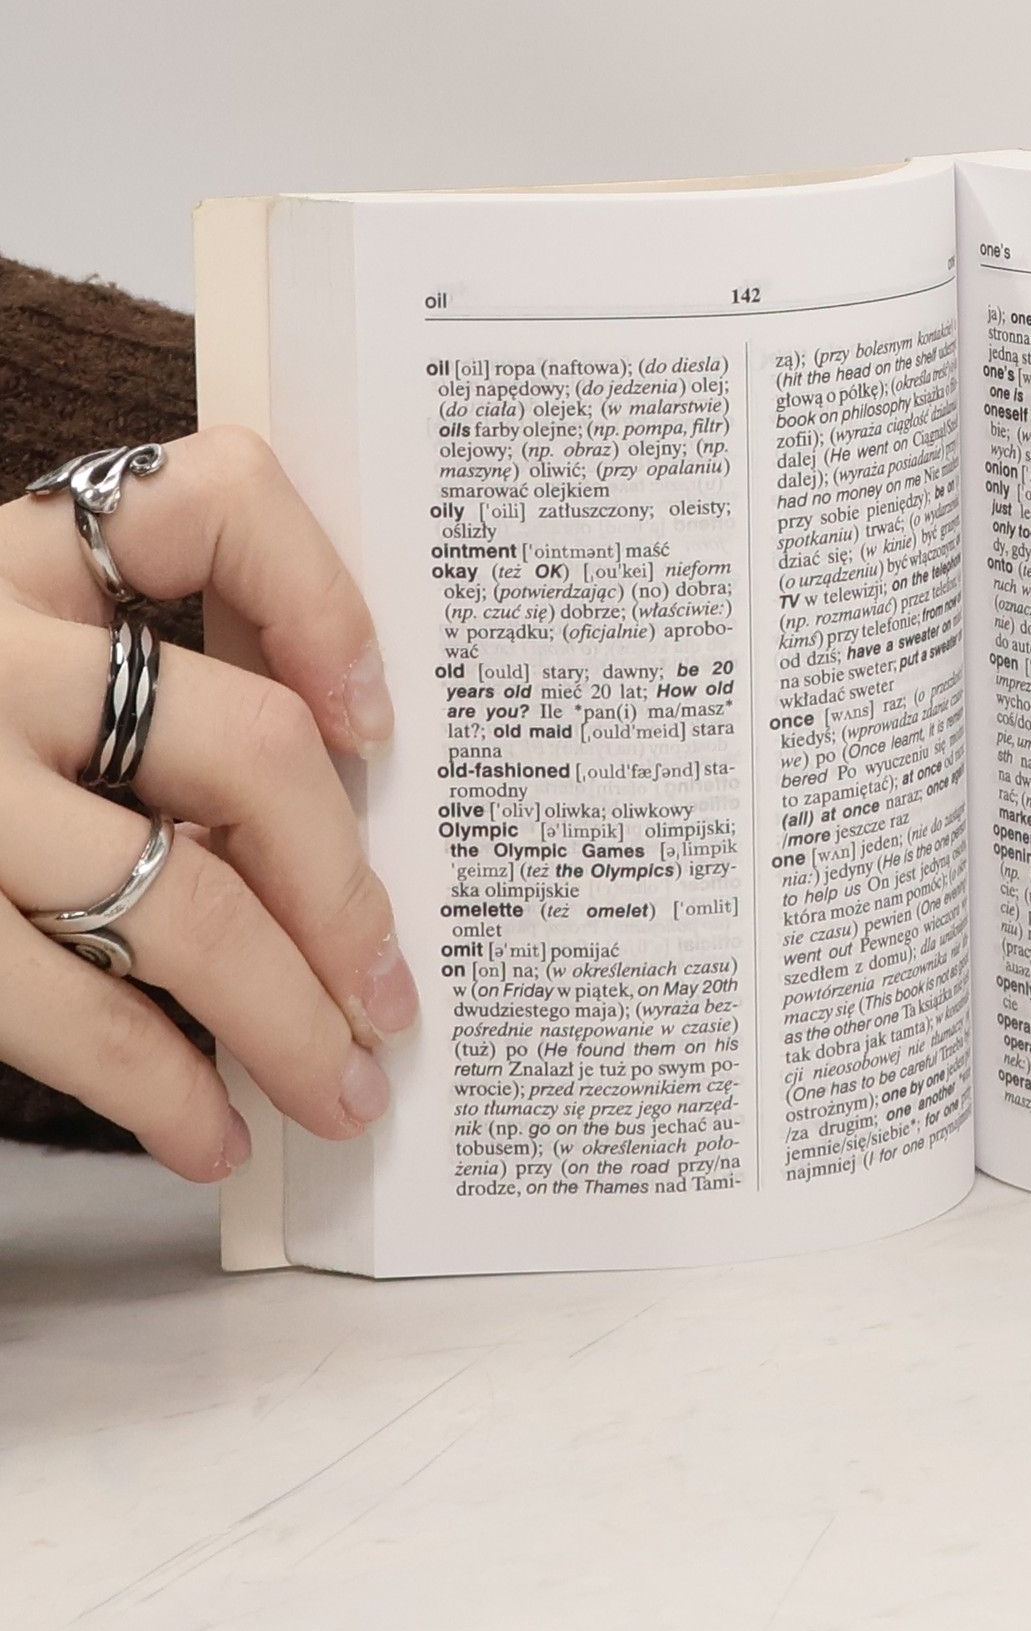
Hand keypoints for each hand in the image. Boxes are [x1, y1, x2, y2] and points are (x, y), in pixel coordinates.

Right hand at [0, 428, 417, 1179]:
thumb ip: (116, 684)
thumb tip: (320, 831)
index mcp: (16, 562)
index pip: (209, 500)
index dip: (322, 602)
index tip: (375, 721)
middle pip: (247, 747)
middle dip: (346, 895)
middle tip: (392, 994)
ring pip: (182, 900)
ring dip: (289, 1019)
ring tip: (341, 1092)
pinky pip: (67, 1009)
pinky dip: (163, 1084)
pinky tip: (208, 1129)